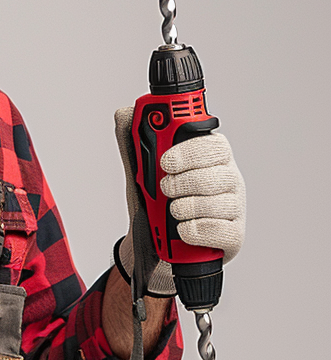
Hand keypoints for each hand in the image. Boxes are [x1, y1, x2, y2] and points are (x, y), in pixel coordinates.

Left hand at [114, 108, 245, 291]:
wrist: (151, 246)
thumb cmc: (153, 204)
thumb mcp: (138, 172)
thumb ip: (133, 141)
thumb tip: (125, 113)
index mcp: (210, 158)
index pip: (214, 145)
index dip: (189, 152)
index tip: (165, 161)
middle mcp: (227, 180)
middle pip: (216, 175)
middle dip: (182, 183)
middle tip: (164, 188)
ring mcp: (234, 208)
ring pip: (216, 204)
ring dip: (183, 208)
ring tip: (172, 210)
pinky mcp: (233, 236)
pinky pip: (217, 231)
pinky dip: (192, 231)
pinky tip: (182, 230)